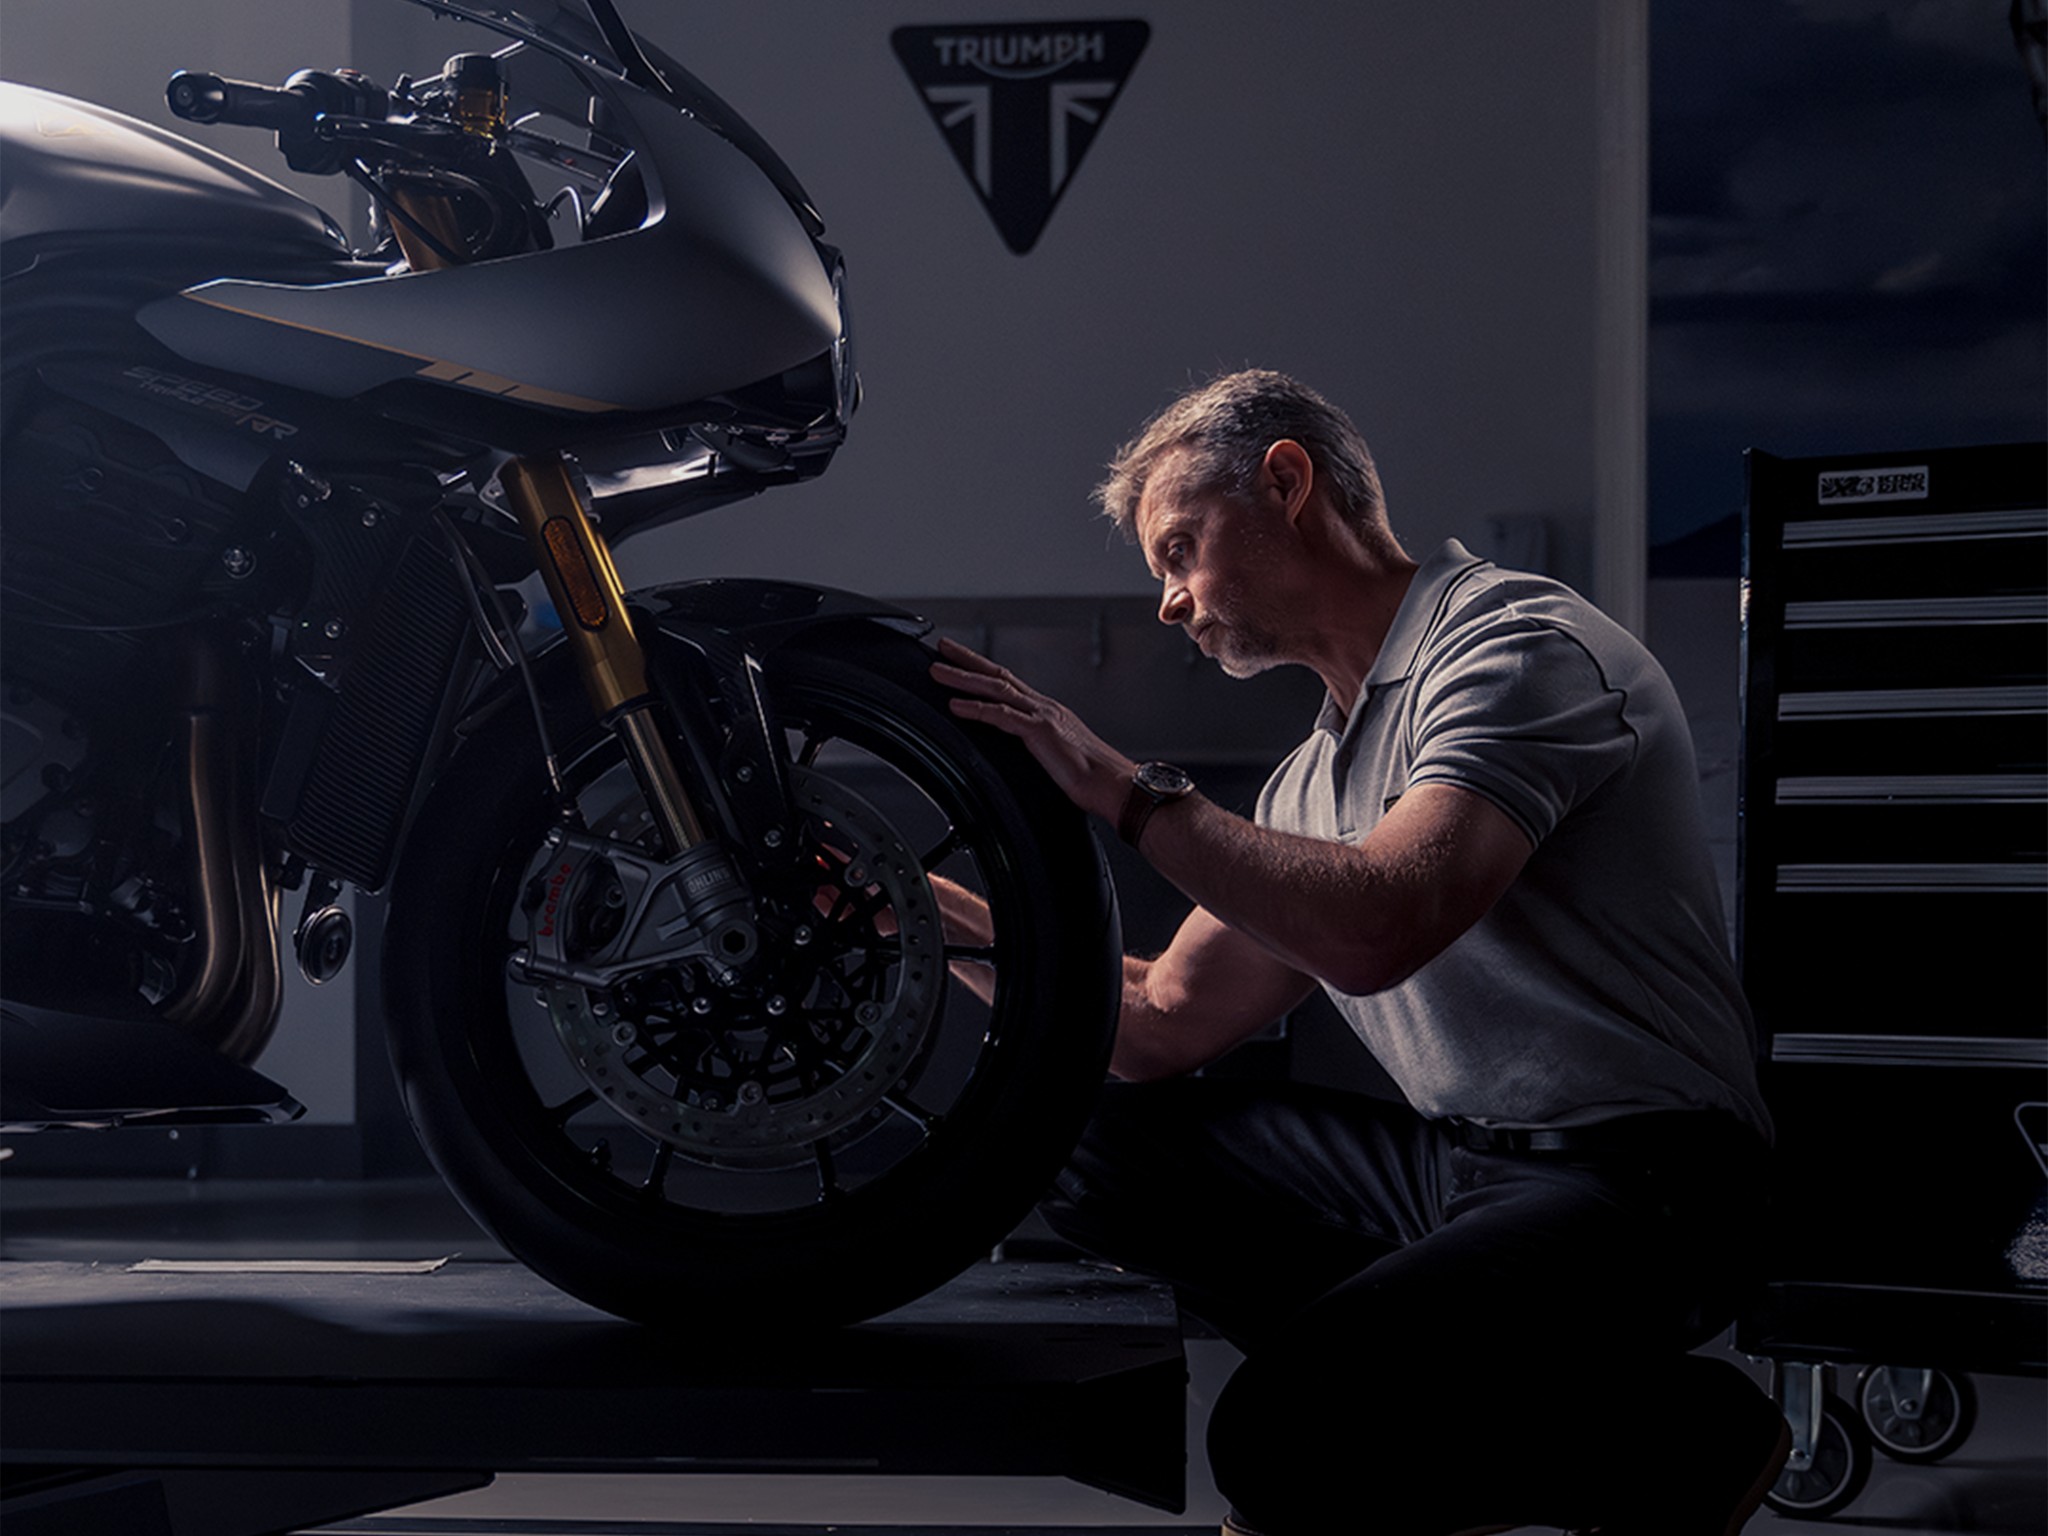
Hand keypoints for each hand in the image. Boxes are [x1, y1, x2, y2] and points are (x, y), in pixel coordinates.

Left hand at [929, 637, 1133, 823]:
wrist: (1115, 785)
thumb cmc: (1092, 778)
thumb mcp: (1057, 757)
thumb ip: (1039, 748)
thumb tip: (1026, 754)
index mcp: (1047, 712)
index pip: (1010, 684)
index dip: (984, 671)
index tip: (962, 661)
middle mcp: (1044, 707)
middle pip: (999, 676)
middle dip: (967, 660)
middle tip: (942, 647)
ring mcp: (1042, 716)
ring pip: (995, 689)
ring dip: (963, 679)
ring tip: (937, 672)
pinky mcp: (1039, 732)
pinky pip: (1001, 716)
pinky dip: (976, 709)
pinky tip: (956, 706)